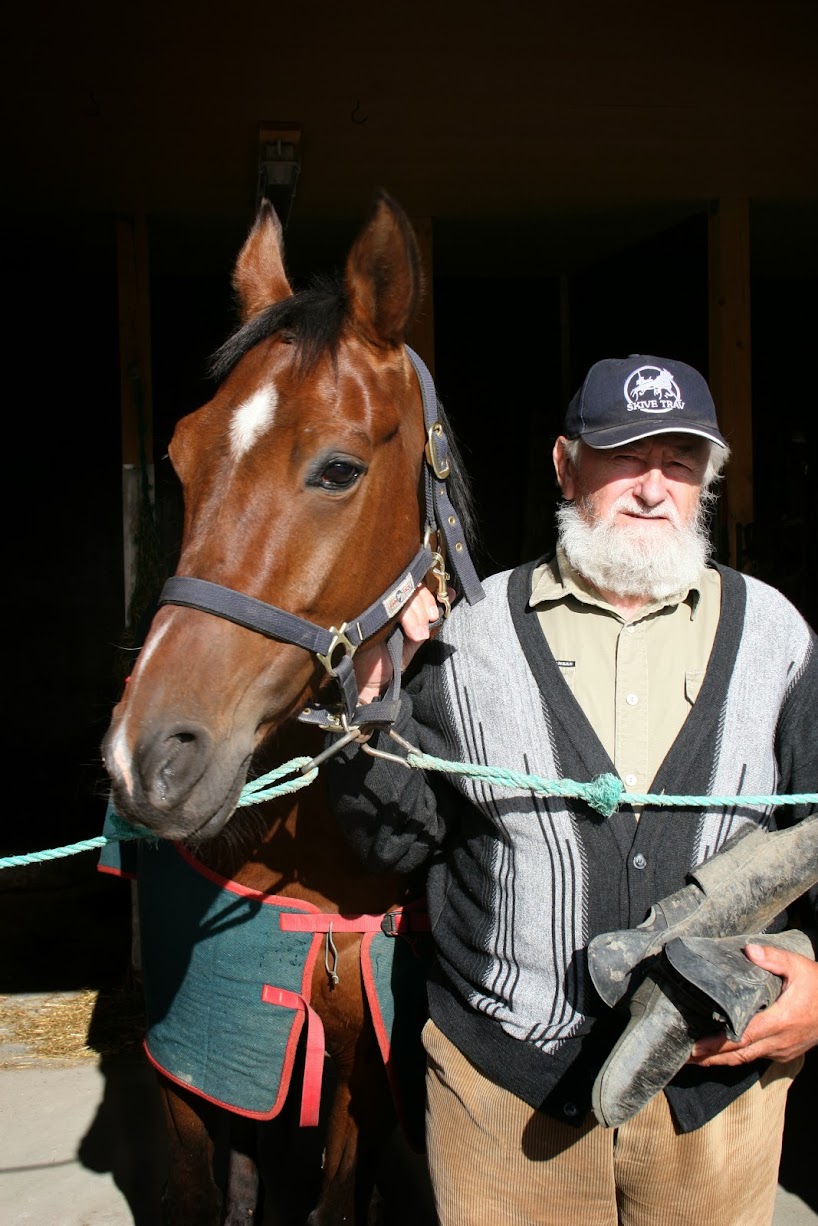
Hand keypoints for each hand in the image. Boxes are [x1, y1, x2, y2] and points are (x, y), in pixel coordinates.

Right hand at [354, 584, 448, 704]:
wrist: (372, 683)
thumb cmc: (390, 660)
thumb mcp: (415, 639)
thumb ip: (430, 619)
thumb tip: (451, 593)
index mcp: (396, 605)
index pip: (413, 585)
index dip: (427, 596)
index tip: (434, 614)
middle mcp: (384, 602)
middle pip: (408, 586)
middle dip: (424, 604)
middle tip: (428, 622)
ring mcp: (374, 606)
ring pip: (401, 594)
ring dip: (416, 614)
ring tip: (417, 634)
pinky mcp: (366, 614)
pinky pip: (389, 604)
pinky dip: (406, 616)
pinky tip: (410, 631)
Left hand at [688, 943, 817, 1066]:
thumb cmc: (817, 985)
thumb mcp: (798, 966)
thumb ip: (773, 957)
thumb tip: (749, 950)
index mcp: (779, 1021)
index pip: (741, 1037)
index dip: (716, 1045)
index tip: (694, 1047)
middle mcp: (779, 1041)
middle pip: (738, 1054)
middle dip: (709, 1058)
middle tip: (682, 1057)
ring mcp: (782, 1050)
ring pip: (746, 1059)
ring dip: (720, 1060)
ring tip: (695, 1059)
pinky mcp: (785, 1053)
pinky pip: (757, 1057)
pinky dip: (737, 1056)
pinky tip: (722, 1052)